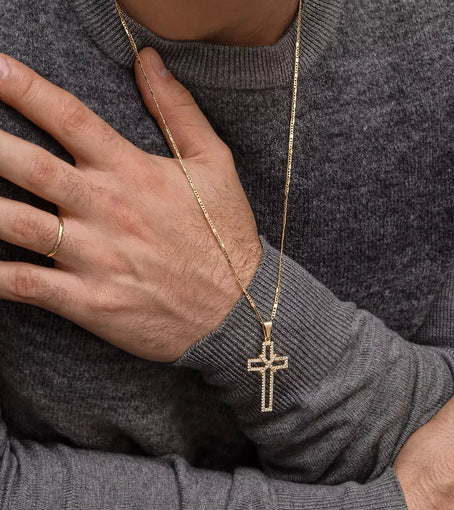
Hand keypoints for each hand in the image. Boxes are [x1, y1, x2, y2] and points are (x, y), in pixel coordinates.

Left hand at [0, 50, 261, 360]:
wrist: (237, 309)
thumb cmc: (226, 236)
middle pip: (27, 165)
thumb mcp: (216, 165)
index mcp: (134, 172)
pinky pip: (25, 285)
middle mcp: (107, 209)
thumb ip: (180, 111)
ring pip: (14, 223)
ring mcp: (95, 257)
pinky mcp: (90, 301)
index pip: (69, 119)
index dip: (23, 88)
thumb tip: (149, 61)